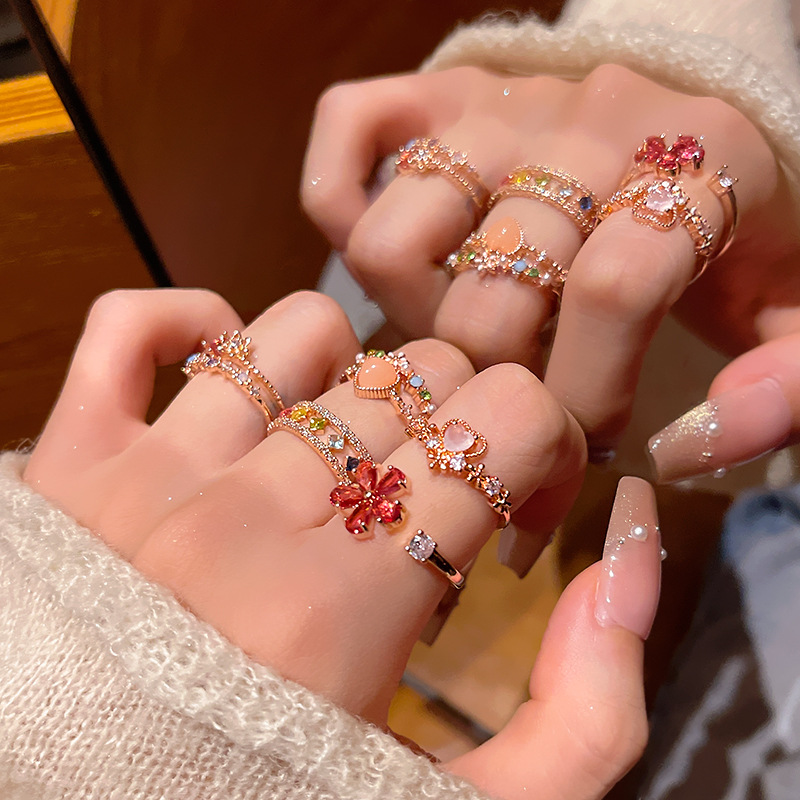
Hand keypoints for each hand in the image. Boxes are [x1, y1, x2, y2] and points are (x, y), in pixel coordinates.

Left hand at [24, 288, 660, 798]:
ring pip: (298, 332)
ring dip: (349, 377)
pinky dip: (191, 321)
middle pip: (415, 374)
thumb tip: (627, 555)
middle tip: (441, 492)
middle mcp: (245, 522)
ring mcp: (146, 479)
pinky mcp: (69, 462)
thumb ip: (583, 720)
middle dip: (460, 422)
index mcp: (346, 608)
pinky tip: (229, 376)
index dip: (543, 445)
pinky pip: (132, 326)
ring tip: (347, 449)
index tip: (520, 505)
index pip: (505, 420)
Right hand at [302, 64, 795, 461]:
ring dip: (413, 320)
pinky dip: (340, 202)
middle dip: (495, 390)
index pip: (612, 292)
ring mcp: (496, 106)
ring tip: (463, 339)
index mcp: (695, 162)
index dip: (586, 396)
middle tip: (515, 410)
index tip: (585, 450)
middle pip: (488, 296)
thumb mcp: (792, 305)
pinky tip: (404, 260)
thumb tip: (677, 452)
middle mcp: (581, 123)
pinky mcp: (435, 92)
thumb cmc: (744, 225)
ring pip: (389, 240)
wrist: (702, 110)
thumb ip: (782, 383)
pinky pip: (343, 136)